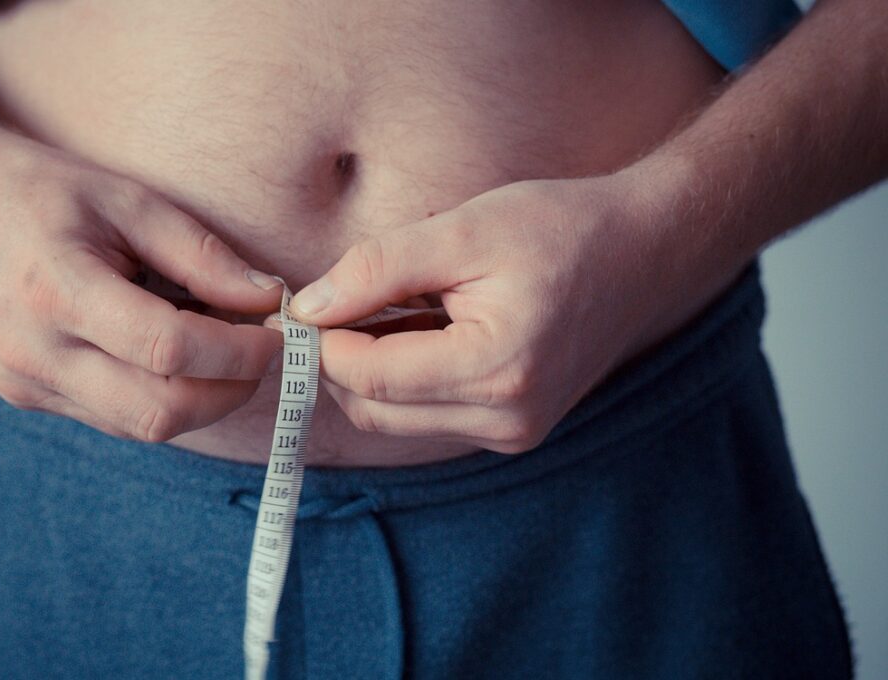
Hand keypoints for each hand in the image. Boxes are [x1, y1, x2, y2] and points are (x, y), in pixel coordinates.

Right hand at [0, 130, 283, 440]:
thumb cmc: (36, 190)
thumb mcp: (126, 198)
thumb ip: (200, 254)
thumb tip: (268, 299)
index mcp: (55, 291)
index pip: (169, 351)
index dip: (239, 351)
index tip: (278, 331)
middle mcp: (33, 353)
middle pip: (160, 412)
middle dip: (230, 390)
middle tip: (262, 352)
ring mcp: (25, 385)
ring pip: (140, 428)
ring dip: (200, 400)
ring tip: (222, 350)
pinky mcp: (26, 397)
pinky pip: (113, 419)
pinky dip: (160, 397)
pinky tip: (174, 359)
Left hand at [289, 175, 740, 452]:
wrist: (644, 251)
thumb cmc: (561, 228)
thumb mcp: (462, 231)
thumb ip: (377, 270)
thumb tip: (307, 308)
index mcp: (496, 369)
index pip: (369, 377)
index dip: (322, 341)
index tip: (305, 302)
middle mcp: (506, 418)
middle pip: (374, 410)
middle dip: (341, 359)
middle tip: (338, 300)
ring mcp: (513, 431)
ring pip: (396, 418)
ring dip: (373, 369)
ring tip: (394, 306)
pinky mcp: (514, 429)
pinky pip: (430, 415)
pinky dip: (407, 378)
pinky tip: (424, 327)